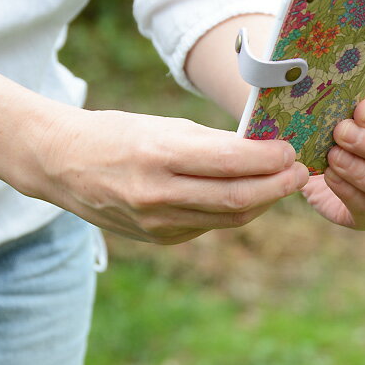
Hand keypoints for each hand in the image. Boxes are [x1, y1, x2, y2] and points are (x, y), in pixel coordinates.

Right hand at [35, 109, 307, 243]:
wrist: (65, 164)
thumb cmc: (122, 134)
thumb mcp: (167, 126)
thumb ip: (215, 142)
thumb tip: (265, 149)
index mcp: (160, 156)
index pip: (232, 162)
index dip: (271, 159)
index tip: (291, 149)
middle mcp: (158, 194)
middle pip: (239, 198)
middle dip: (279, 185)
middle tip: (300, 171)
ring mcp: (157, 223)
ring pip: (230, 217)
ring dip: (264, 200)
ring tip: (282, 181)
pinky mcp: (159, 238)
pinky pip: (210, 225)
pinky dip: (236, 210)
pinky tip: (248, 194)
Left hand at [302, 98, 364, 229]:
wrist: (328, 174)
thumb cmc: (349, 139)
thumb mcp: (357, 121)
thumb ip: (359, 111)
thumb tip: (348, 96)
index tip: (361, 110)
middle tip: (341, 131)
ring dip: (361, 171)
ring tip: (334, 155)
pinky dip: (347, 190)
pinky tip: (329, 175)